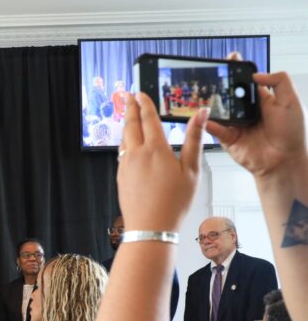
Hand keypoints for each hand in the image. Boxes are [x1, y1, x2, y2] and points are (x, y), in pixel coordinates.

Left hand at [117, 92, 206, 232]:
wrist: (150, 228)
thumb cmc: (173, 202)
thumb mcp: (191, 170)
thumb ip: (195, 139)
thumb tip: (201, 113)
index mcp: (155, 149)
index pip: (148, 118)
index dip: (144, 103)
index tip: (140, 92)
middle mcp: (136, 154)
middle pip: (130, 124)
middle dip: (130, 108)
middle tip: (128, 96)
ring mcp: (125, 166)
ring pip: (124, 139)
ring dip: (125, 124)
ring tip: (127, 115)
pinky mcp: (120, 177)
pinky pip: (121, 153)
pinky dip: (124, 142)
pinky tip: (128, 144)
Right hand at [206, 72, 306, 179]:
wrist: (283, 160)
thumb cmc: (291, 134)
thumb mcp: (291, 101)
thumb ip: (279, 81)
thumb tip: (257, 73)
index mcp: (262, 100)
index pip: (247, 81)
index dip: (239, 70)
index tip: (231, 58)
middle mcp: (247, 111)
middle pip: (230, 93)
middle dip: (221, 84)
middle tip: (213, 75)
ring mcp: (236, 124)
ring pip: (220, 110)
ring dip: (212, 102)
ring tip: (205, 94)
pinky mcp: (228, 138)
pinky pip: (215, 128)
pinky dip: (208, 123)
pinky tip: (204, 116)